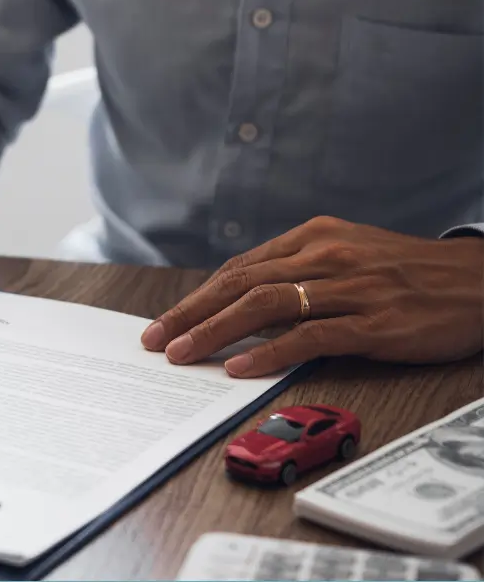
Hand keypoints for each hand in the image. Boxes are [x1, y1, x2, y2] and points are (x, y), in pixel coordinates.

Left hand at [140, 216, 483, 376]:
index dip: (197, 297)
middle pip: (241, 284)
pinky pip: (310, 337)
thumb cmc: (410, 273)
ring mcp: (350, 288)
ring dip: (215, 331)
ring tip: (182, 354)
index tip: (165, 322)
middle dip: (190, 314)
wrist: (482, 282)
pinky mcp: (374, 322)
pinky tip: (240, 367)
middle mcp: (326, 256)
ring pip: (265, 306)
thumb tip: (243, 301)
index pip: (239, 268)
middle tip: (154, 340)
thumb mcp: (350, 255)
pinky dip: (269, 352)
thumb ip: (300, 272)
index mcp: (315, 237)